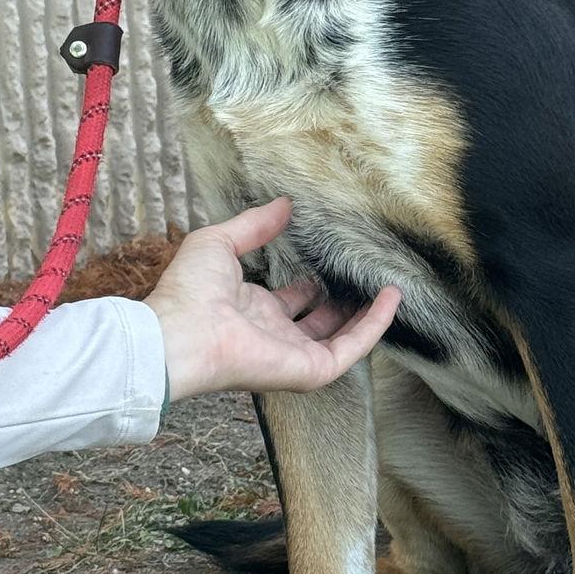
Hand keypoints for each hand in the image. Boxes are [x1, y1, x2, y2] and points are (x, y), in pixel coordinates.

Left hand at [145, 197, 400, 401]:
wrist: (183, 334)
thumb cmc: (190, 292)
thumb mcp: (220, 242)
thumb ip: (254, 225)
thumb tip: (283, 204)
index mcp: (250, 310)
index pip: (288, 301)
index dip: (308, 285)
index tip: (328, 262)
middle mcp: (273, 335)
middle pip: (317, 324)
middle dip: (341, 305)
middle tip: (363, 279)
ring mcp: (293, 354)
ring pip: (340, 340)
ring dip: (366, 317)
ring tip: (389, 289)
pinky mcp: (309, 369)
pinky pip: (351, 350)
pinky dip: (375, 327)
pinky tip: (391, 300)